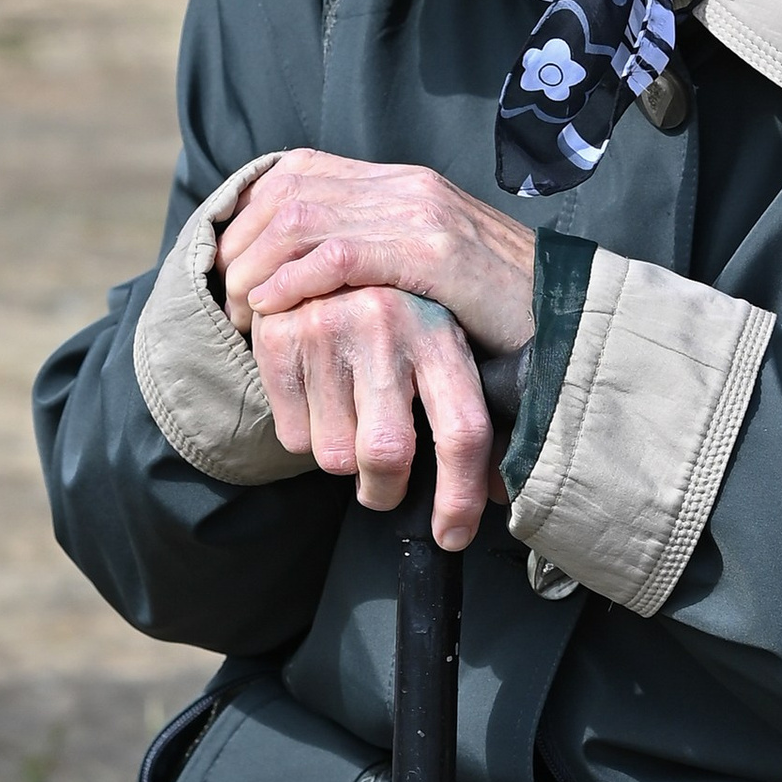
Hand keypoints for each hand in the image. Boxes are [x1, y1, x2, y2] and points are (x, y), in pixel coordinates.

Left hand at [218, 151, 535, 356]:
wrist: (569, 321)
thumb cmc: (495, 312)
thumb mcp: (423, 271)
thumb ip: (374, 256)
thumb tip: (306, 275)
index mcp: (398, 181)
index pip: (293, 173)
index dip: (245, 219)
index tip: (227, 270)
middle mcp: (404, 184)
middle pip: (285, 191)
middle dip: (240, 246)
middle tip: (225, 302)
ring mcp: (421, 213)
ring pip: (301, 217)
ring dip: (258, 267)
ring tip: (244, 314)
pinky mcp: (435, 252)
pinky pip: (342, 254)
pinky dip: (296, 281)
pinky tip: (275, 311)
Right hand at [248, 288, 500, 551]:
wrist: (329, 246)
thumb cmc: (405, 312)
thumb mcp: (451, 344)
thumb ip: (469, 413)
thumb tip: (503, 493)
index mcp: (441, 332)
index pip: (462, 431)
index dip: (459, 497)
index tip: (451, 535)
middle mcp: (386, 324)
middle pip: (386, 453)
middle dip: (385, 491)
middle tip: (386, 488)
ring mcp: (327, 327)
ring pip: (333, 456)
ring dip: (343, 462)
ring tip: (351, 425)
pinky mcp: (279, 336)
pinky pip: (293, 436)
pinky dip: (307, 436)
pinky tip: (320, 402)